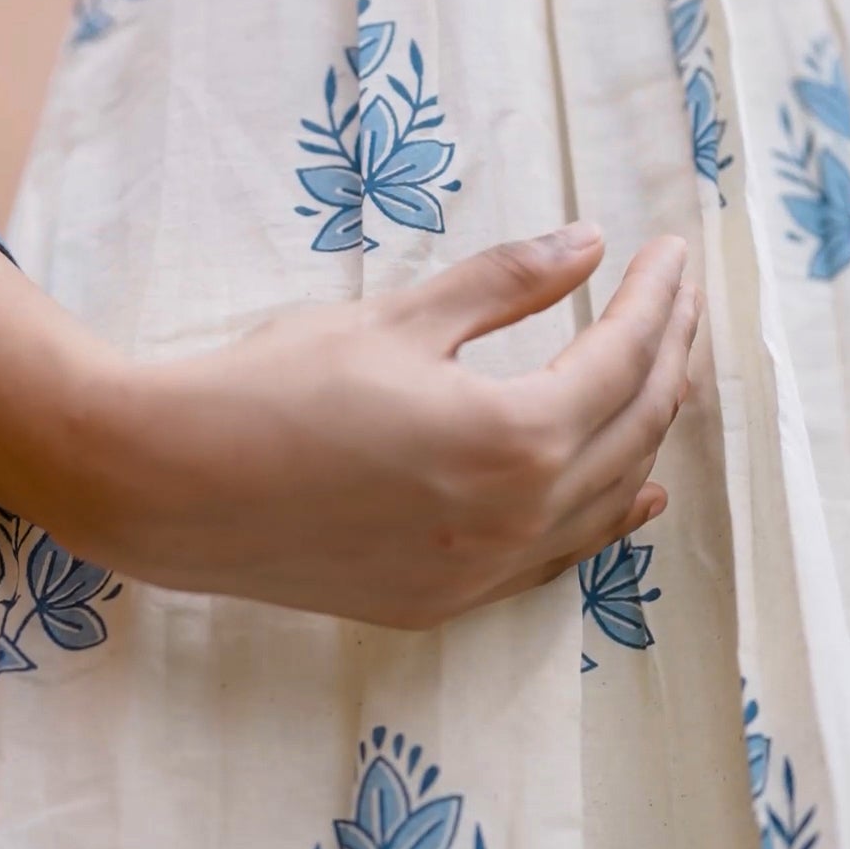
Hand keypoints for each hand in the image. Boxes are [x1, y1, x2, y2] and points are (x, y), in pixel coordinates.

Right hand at [116, 223, 699, 627]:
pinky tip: (624, 496)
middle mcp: (515, 520)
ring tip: (671, 379)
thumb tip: (587, 244)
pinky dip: (598, 518)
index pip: (622, 360)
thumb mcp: (396, 319)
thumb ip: (504, 285)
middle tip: (677, 297)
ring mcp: (481, 575)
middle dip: (667, 355)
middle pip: (632, 430)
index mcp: (513, 438)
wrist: (172, 486)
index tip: (668, 254)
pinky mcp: (441, 604)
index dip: (655, 300)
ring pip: (604, 505)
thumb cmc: (274, 387)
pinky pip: (553, 560)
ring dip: (646, 437)